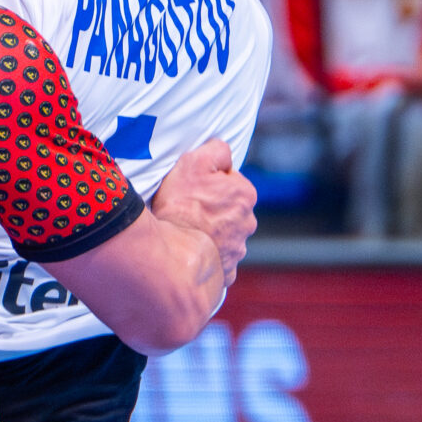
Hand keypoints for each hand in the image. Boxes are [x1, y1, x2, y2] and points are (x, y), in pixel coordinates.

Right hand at [150, 139, 256, 279]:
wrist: (173, 252)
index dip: (210, 182)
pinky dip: (209, 256)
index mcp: (245, 194)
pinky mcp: (228, 272)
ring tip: (188, 232)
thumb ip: (217, 150)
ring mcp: (239, 249)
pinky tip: (192, 252)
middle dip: (214, 208)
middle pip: (230, 209)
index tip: (194, 188)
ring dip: (212, 232)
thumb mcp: (194, 161)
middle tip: (189, 209)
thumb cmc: (181, 205)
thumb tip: (224, 152)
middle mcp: (248, 222)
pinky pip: (219, 260)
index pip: (231, 181)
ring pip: (226, 235)